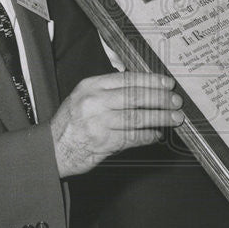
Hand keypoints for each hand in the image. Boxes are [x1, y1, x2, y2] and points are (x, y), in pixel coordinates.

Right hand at [50, 72, 182, 176]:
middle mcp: (94, 101)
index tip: (167, 83)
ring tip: (174, 118)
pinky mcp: (103, 142)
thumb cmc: (72, 122)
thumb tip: (142, 84)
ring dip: (160, 118)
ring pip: (137, 118)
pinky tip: (156, 134)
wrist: (52, 149)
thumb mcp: (84, 96)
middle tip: (176, 101)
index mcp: (91, 85)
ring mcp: (98, 122)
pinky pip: (132, 137)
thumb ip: (109, 88)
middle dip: (160, 99)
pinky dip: (147, 136)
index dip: (151, 81)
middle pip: (135, 97)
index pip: (128, 79)